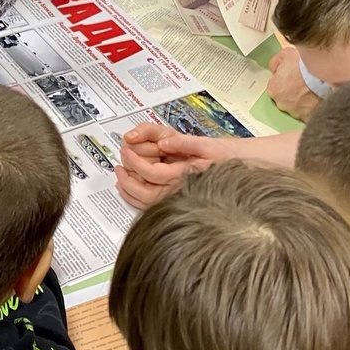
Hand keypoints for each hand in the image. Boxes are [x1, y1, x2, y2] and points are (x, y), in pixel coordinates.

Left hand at [114, 124, 233, 208]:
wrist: (232, 177)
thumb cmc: (220, 160)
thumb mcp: (206, 145)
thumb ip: (184, 143)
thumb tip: (164, 144)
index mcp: (185, 176)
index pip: (154, 173)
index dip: (136, 162)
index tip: (126, 151)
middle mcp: (179, 192)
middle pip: (146, 194)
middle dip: (127, 180)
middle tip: (118, 165)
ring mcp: (175, 201)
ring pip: (146, 203)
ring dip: (128, 190)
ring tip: (120, 175)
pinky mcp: (173, 204)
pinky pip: (149, 206)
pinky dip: (134, 198)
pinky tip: (128, 186)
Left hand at [267, 47, 321, 121]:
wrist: (327, 77)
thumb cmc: (305, 66)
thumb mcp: (286, 54)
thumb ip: (276, 62)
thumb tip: (274, 69)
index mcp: (274, 89)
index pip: (276, 85)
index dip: (286, 78)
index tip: (295, 74)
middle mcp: (282, 104)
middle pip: (287, 97)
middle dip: (294, 91)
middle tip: (306, 82)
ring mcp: (297, 113)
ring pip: (299, 106)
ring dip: (305, 100)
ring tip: (315, 89)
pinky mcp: (310, 119)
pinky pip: (310, 113)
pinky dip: (314, 108)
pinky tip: (321, 98)